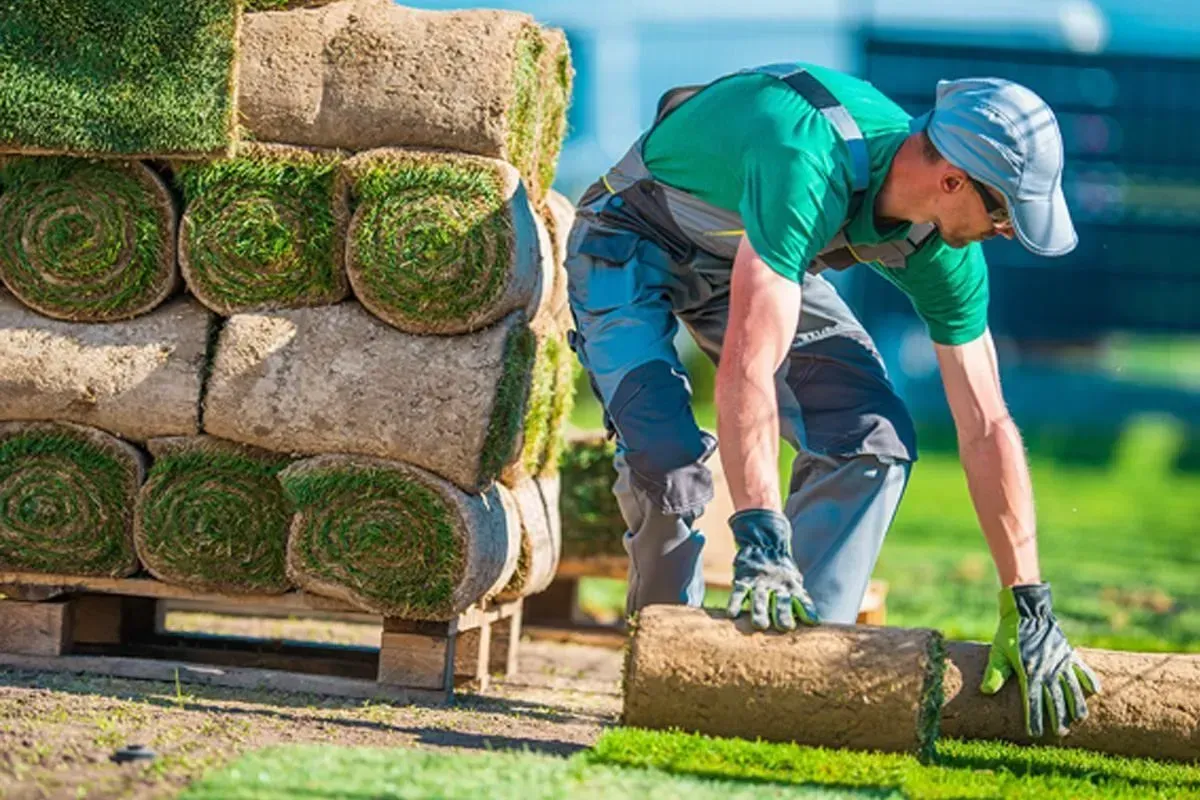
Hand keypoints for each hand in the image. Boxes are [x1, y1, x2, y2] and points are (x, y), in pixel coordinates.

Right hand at [725, 509, 818, 631]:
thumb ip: (799, 598)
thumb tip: (814, 622)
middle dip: (783, 614)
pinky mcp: (743, 580)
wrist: (762, 544)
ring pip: (760, 597)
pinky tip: (732, 614)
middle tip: (785, 627)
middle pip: (781, 600)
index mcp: (792, 586)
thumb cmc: (781, 571)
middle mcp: (777, 585)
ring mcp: (759, 582)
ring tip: (760, 625)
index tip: (812, 621)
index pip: (801, 599)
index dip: (806, 609)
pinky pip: (738, 592)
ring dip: (760, 611)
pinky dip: (735, 603)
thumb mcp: (794, 580)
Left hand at [981, 582, 1100, 737]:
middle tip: (1060, 733)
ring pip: (1071, 687)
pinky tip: (1096, 691)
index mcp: (1029, 671)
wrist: (1027, 611)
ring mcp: (1060, 661)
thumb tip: (986, 691)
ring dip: (1076, 704)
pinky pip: (1081, 668)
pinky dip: (1089, 679)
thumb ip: (995, 672)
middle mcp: (1047, 669)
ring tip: (1080, 719)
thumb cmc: (1009, 633)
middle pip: (1054, 698)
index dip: (1033, 717)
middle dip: (1057, 717)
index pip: (1032, 700)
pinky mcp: (1068, 652)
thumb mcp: (998, 652)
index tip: (1034, 733)